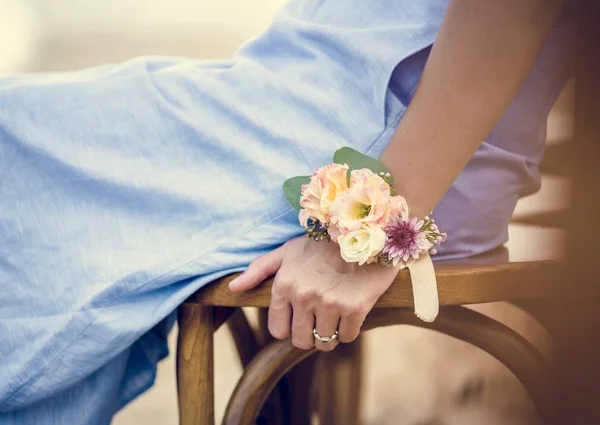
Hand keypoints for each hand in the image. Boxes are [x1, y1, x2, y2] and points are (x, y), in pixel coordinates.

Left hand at [228, 236, 398, 350]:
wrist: (367, 234)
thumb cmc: (324, 243)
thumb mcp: (289, 251)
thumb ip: (259, 269)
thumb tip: (233, 289)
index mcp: (284, 284)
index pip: (278, 329)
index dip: (289, 326)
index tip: (300, 317)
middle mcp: (303, 295)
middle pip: (300, 340)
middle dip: (309, 334)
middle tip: (319, 318)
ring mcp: (329, 303)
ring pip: (324, 342)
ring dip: (330, 334)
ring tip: (335, 315)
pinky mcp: (354, 309)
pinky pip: (347, 337)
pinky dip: (349, 329)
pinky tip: (351, 311)